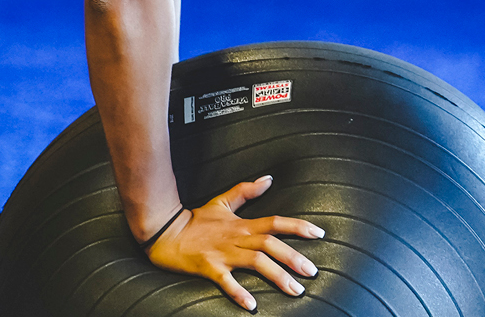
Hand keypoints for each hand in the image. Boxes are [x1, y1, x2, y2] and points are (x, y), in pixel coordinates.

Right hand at [145, 175, 324, 310]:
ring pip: (256, 262)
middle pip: (270, 244)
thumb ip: (246, 191)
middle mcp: (237, 238)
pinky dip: (239, 292)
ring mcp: (223, 253)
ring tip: (295, 290)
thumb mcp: (222, 201)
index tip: (319, 233)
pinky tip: (252, 305)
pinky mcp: (208, 267)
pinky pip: (226, 281)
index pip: (276, 222)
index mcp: (243, 224)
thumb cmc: (196, 220)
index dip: (298, 226)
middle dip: (294, 257)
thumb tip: (269, 179)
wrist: (165, 231)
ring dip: (277, 276)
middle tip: (313, 272)